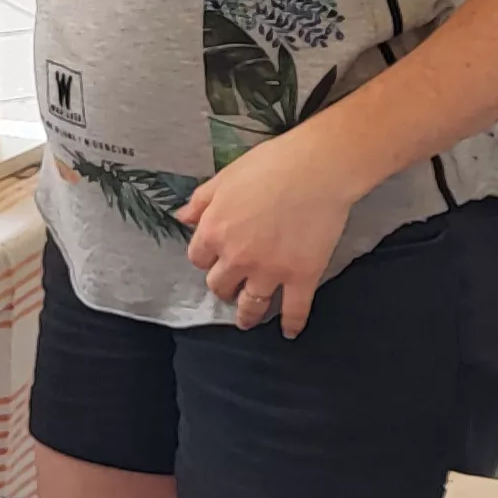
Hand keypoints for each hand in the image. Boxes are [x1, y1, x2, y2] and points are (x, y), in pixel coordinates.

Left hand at [173, 133, 367, 337]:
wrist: (317, 169)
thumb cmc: (270, 165)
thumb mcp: (224, 178)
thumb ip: (200, 202)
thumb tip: (181, 218)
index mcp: (214, 231)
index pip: (198, 259)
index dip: (206, 260)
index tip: (213, 260)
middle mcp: (236, 258)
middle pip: (220, 285)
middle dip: (223, 287)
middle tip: (231, 288)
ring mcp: (269, 271)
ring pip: (251, 304)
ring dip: (246, 315)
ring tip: (247, 321)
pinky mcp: (301, 277)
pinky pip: (294, 309)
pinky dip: (292, 324)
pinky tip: (290, 332)